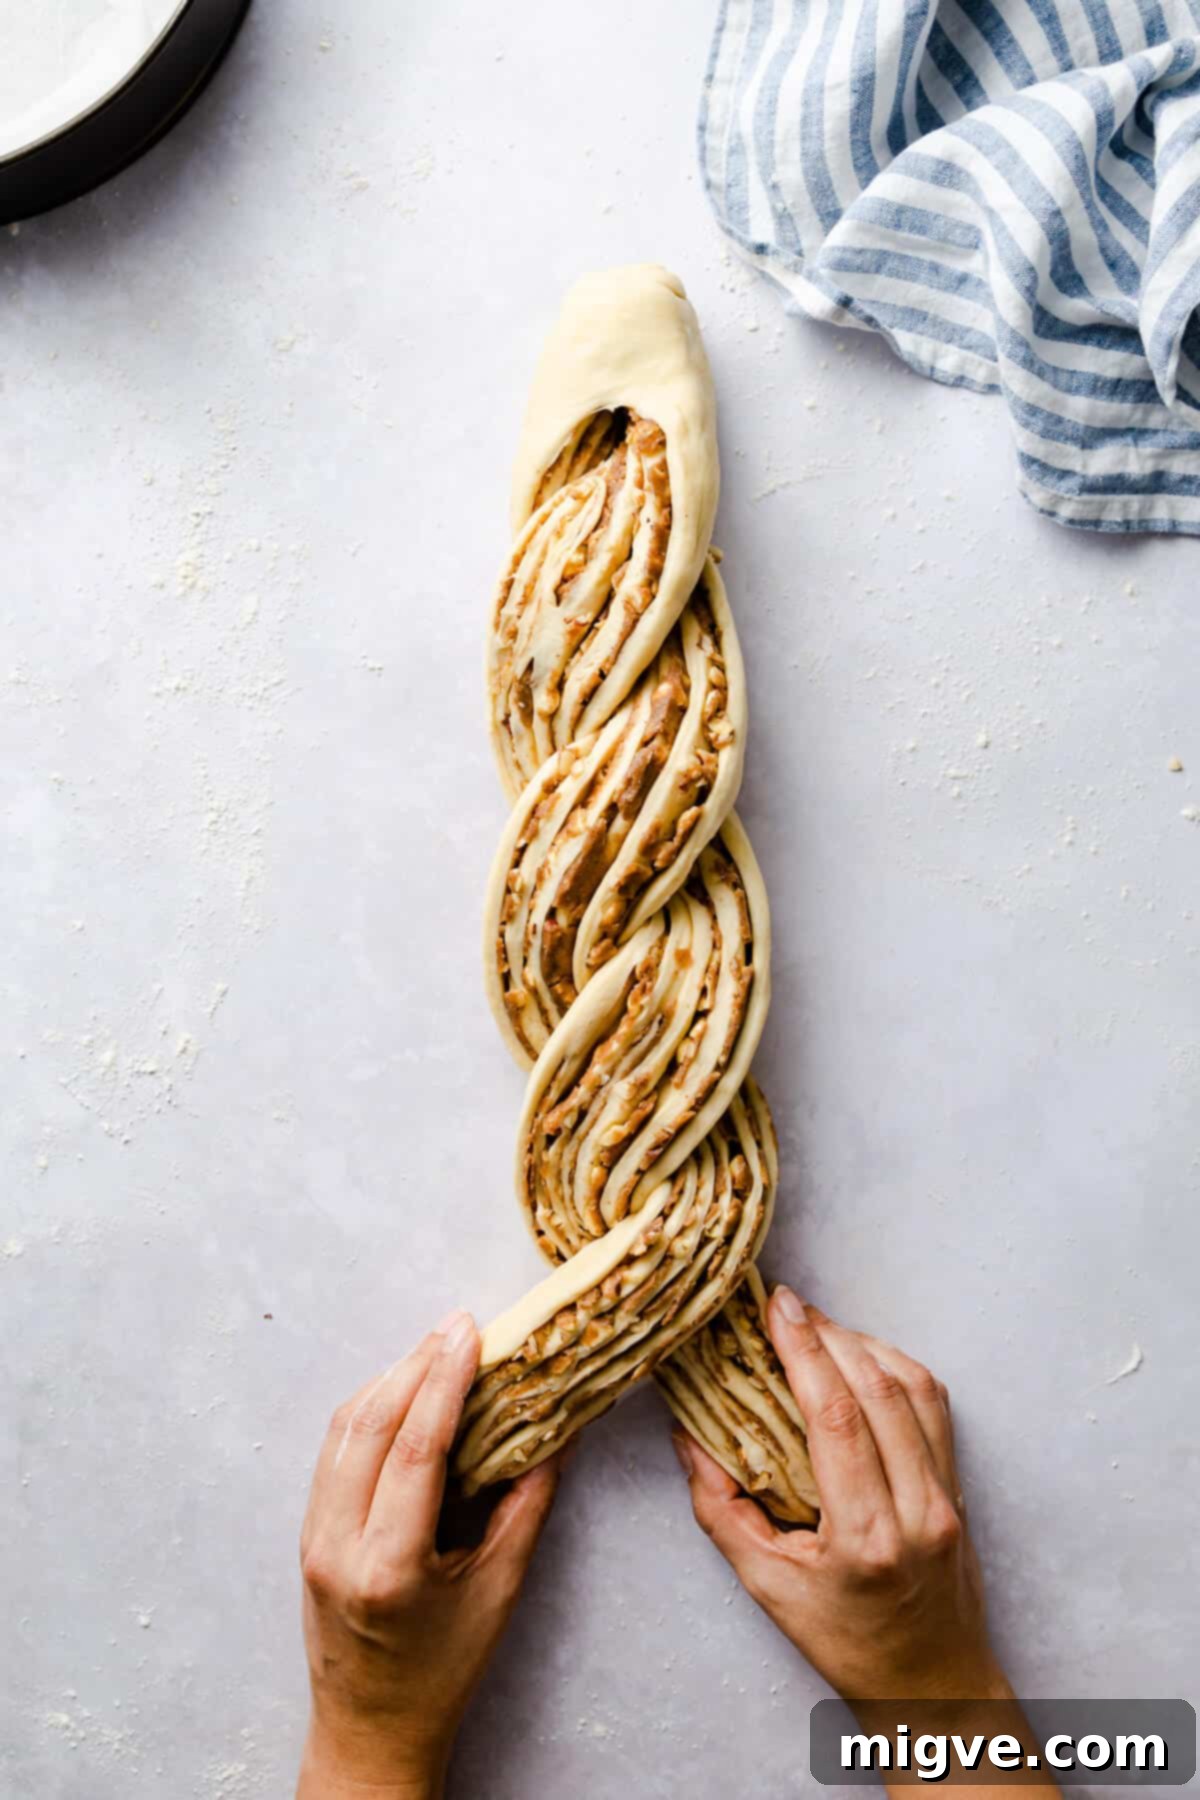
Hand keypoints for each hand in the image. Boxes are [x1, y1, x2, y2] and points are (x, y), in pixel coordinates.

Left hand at [297, 1311, 562, 1799]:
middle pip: (370, 1425)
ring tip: (436, 1348)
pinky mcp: (306, 1533)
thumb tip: (557, 1431)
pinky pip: (334, 1451)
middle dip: (417, 1364)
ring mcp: (312, 1538)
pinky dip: (368, 1410)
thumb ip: (527, 1505)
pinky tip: (402, 1391)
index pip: (415, 1447)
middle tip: (460, 1327)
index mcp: (388, 1565)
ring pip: (343, 1430)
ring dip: (389, 1379)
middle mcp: (337, 1545)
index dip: (444, 1380)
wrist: (371, 1730)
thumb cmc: (443, 1671)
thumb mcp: (500, 1591)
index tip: (470, 1332)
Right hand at [673, 1288, 1006, 1704]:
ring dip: (863, 1344)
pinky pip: (935, 1406)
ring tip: (819, 1328)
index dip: (804, 1350)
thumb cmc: (848, 1644)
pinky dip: (897, 1368)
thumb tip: (689, 1437)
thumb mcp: (768, 1589)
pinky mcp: (960, 1487)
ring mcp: (947, 1496)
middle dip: (828, 1334)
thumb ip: (722, 1510)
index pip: (836, 1415)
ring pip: (914, 1387)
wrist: (933, 1687)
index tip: (776, 1307)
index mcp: (866, 1535)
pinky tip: (862, 1360)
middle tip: (786, 1307)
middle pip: (877, 1388)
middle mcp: (917, 1508)